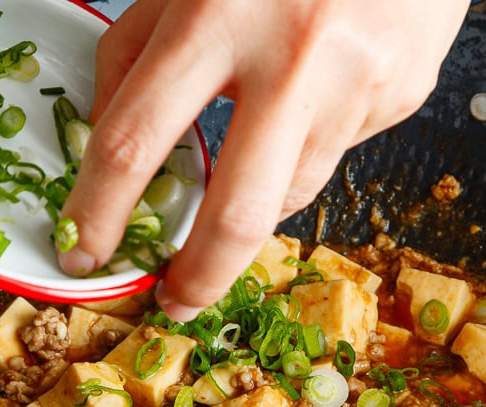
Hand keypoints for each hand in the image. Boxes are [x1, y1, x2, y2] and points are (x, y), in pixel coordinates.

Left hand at [59, 0, 471, 320]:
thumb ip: (137, 45)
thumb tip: (108, 137)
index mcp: (217, 12)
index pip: (135, 140)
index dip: (99, 211)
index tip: (85, 250)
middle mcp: (292, 57)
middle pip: (235, 213)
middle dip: (197, 277)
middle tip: (173, 299)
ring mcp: (356, 85)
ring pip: (291, 192)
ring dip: (257, 198)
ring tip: (252, 157)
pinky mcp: (399, 98)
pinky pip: (335, 153)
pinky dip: (308, 143)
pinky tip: (315, 94)